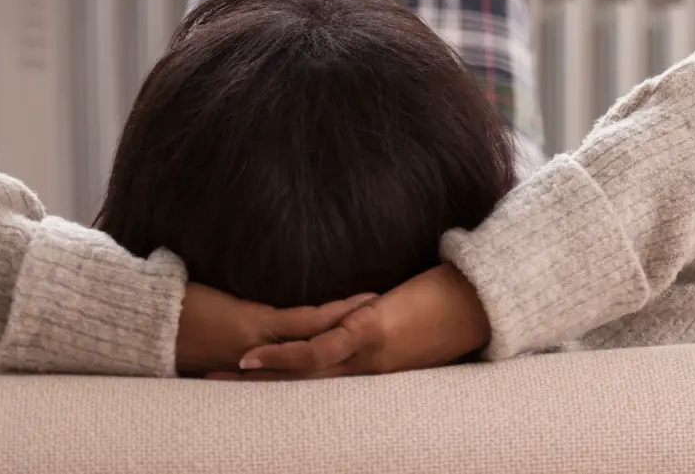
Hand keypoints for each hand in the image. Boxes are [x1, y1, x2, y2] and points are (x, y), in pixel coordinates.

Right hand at [209, 264, 489, 380]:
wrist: (483, 302)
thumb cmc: (451, 308)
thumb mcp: (411, 323)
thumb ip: (383, 327)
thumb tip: (362, 316)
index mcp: (371, 368)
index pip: (319, 384)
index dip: (281, 387)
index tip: (246, 387)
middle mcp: (365, 371)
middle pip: (301, 388)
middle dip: (256, 392)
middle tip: (211, 390)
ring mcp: (365, 356)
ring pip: (302, 376)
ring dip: (258, 379)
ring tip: (219, 376)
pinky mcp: (369, 333)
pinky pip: (318, 350)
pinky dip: (285, 356)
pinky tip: (254, 357)